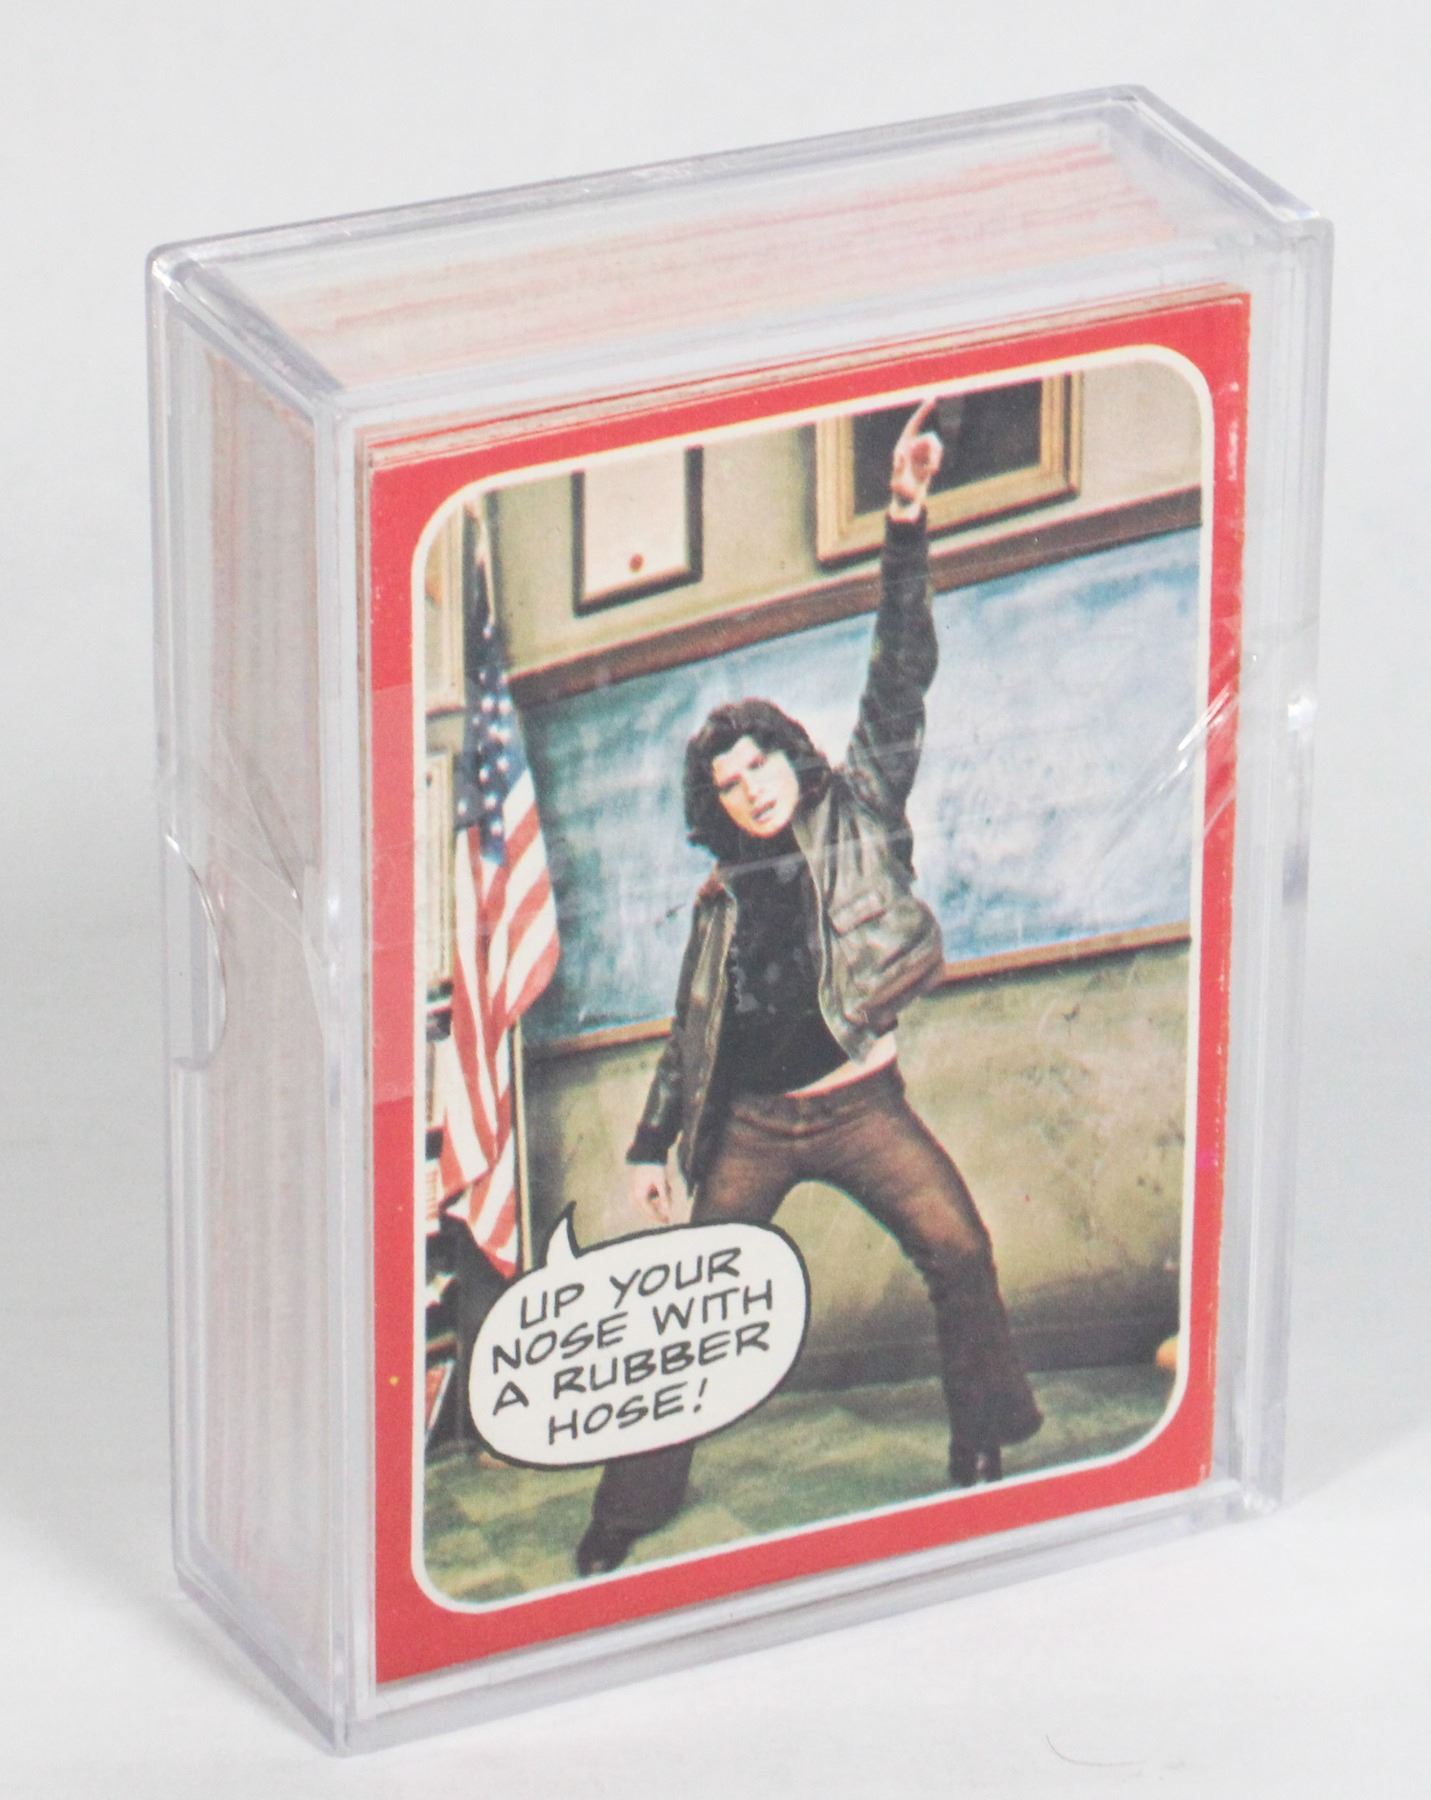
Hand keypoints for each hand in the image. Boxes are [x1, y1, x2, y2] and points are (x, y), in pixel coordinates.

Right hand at [629, 1161, 672, 1224]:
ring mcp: (636, 1191)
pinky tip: (664, 1184)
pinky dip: (657, 1193)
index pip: (650, 1212)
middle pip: (649, 1209)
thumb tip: (668, 1211)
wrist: (648, 1154)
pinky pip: (649, 1195)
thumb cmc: (654, 1168)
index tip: (668, 1220)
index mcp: (640, 1196)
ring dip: (660, 1198)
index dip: (660, 1217)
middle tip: (669, 1206)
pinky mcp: (639, 1187)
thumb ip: (665, 1197)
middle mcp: (635, 1195)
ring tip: (668, 1186)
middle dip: (660, 1207)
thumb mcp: (662, 1183)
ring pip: (650, 1202)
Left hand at [889, 396, 943, 519]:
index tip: (932, 399)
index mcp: (902, 446)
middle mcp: (911, 447)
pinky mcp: (927, 458)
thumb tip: (903, 461)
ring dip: (935, 458)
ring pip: (935, 447)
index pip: (914, 425)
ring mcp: (920, 452)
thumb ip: (899, 472)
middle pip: (930, 440)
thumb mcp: (898, 486)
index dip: (923, 412)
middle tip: (933, 470)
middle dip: (934, 453)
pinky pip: (936, 454)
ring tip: (931, 472)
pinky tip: (929, 473)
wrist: (906, 500)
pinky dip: (935, 462)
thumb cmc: (900, 493)